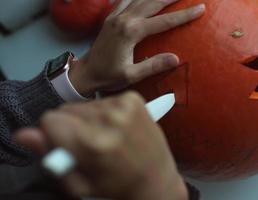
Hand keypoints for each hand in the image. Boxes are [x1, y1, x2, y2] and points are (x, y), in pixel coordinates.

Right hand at [16, 92, 186, 199]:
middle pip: (67, 109)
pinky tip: (118, 129)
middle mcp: (110, 119)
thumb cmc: (117, 187)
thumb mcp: (79, 183)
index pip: (49, 119)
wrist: (156, 181)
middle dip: (71, 126)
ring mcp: (125, 106)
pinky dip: (106, 113)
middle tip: (91, 146)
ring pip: (85, 105)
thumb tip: (25, 134)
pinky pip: (104, 100)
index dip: (53, 134)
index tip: (67, 146)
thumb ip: (51, 155)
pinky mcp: (134, 99)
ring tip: (108, 139)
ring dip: (89, 120)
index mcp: (93, 143)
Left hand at [69, 0, 204, 95]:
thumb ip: (153, 66)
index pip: (164, 21)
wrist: (86, 72)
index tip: (200, 8)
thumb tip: (176, 58)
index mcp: (131, 32)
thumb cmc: (108, 76)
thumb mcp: (132, 75)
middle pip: (153, 2)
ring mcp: (116, 16)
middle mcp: (124, 20)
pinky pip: (126, 0)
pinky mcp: (111, 18)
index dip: (184, 15)